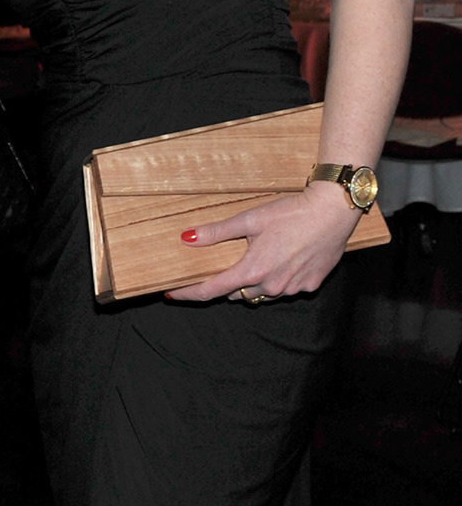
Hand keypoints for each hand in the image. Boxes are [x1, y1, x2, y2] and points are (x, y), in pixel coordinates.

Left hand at [166, 180, 360, 302]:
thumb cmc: (292, 212)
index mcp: (252, 270)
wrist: (334, 211)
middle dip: (225, 283)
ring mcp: (293, 288)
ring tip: (254, 260)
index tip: (171, 294)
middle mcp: (272, 285)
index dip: (189, 293)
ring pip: (262, 293)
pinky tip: (282, 261)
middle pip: (236, 292)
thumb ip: (216, 232)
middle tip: (220, 268)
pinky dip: (278, 279)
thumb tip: (186, 238)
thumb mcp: (249, 219)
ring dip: (252, 282)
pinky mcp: (310, 284)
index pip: (211, 290)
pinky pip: (285, 288)